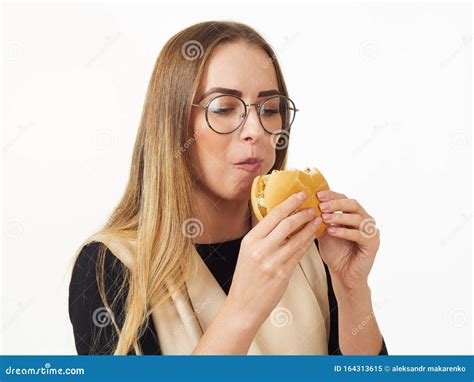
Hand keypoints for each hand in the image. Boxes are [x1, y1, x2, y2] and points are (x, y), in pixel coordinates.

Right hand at [226, 191, 322, 328]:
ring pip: (296, 238)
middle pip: (286, 223)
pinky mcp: (282, 274)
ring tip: (318, 220)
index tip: (300, 195)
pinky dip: (307, 243)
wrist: (243, 306)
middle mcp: (260, 249)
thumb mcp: (248, 253)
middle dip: (302, 213)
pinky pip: (299, 253)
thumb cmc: (246, 279)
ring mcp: (271, 262)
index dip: (289, 203)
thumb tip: (280, 220)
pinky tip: (313, 237)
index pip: (272, 215)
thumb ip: (262, 237)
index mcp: (250, 240)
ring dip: (309, 227)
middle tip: (313, 207)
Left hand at [316, 190, 380, 291]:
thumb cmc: (335, 253)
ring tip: (323, 217)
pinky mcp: (372, 243)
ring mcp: (371, 231)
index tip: (317, 194)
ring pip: (356, 217)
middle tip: (321, 205)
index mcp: (354, 214)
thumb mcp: (324, 232)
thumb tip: (305, 205)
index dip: (331, 195)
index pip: (344, 198)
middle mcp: (365, 220)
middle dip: (336, 203)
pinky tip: (331, 230)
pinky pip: (359, 234)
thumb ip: (319, 219)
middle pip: (352, 204)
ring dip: (339, 216)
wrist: (343, 275)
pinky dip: (344, 231)